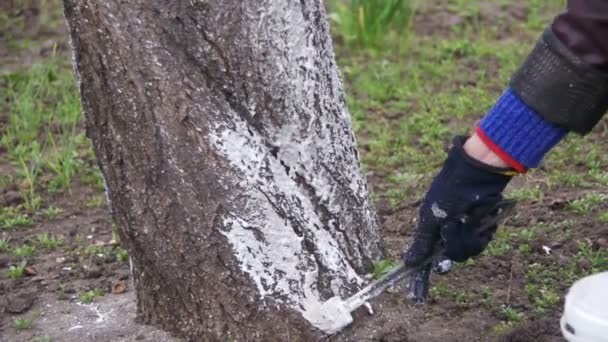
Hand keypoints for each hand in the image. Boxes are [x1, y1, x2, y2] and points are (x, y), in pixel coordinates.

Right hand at [403, 136, 513, 301]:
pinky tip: (477, 217)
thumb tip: (408, 264)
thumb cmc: (447, 192)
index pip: (426, 260)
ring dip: (463, 237)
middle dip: (450, 246)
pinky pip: (481, 244)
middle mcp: (450, 236)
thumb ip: (422, 243)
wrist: (473, 176)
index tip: (416, 298)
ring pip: (466, 253)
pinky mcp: (484, 231)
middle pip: (449, 259)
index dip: (421, 279)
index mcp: (434, 233)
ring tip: (463, 218)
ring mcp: (467, 234)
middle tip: (451, 227)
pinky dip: (478, 232)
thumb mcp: (430, 218)